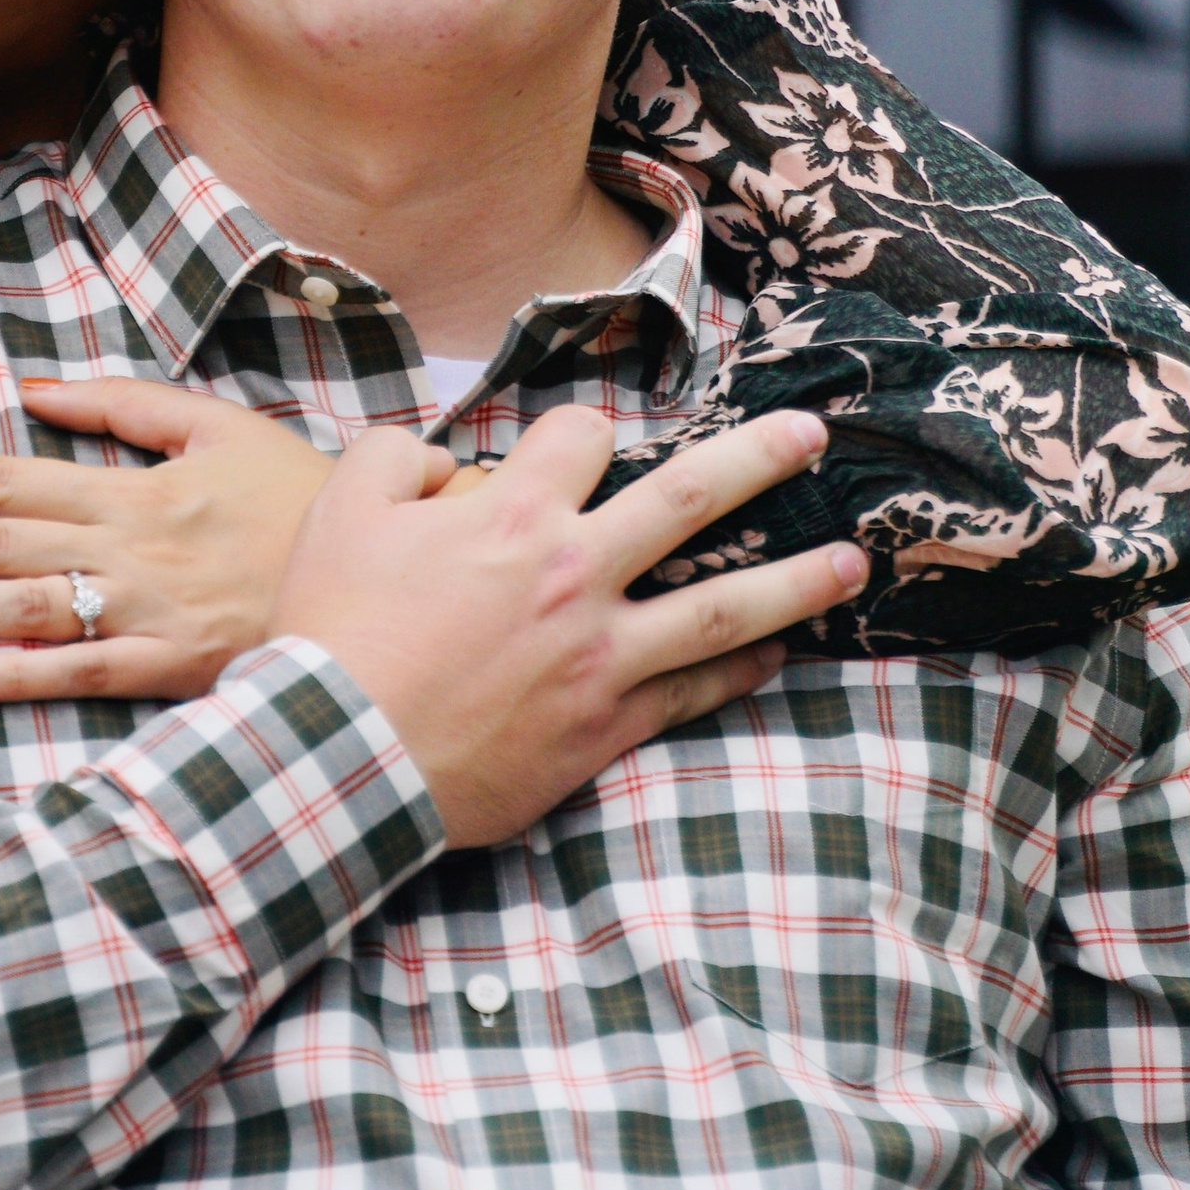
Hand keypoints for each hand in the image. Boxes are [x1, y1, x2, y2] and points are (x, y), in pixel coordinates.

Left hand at [0, 379, 347, 700]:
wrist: (378, 571)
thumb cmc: (292, 496)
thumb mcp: (216, 426)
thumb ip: (125, 406)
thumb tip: (34, 392)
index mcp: (132, 487)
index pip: (4, 475)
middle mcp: (127, 548)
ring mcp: (146, 612)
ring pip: (26, 607)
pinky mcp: (169, 668)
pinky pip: (84, 675)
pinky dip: (22, 677)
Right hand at [267, 405, 865, 850]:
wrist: (340, 758)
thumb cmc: (334, 632)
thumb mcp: (340, 511)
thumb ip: (396, 457)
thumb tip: (442, 458)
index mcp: (514, 514)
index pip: (585, 436)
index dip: (586, 431)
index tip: (585, 444)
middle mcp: (574, 573)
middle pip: (691, 498)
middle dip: (760, 458)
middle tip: (812, 435)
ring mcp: (599, 653)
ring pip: (723, 605)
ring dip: (795, 579)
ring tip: (854, 561)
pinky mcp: (603, 723)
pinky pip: (691, 691)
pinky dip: (740, 673)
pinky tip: (777, 657)